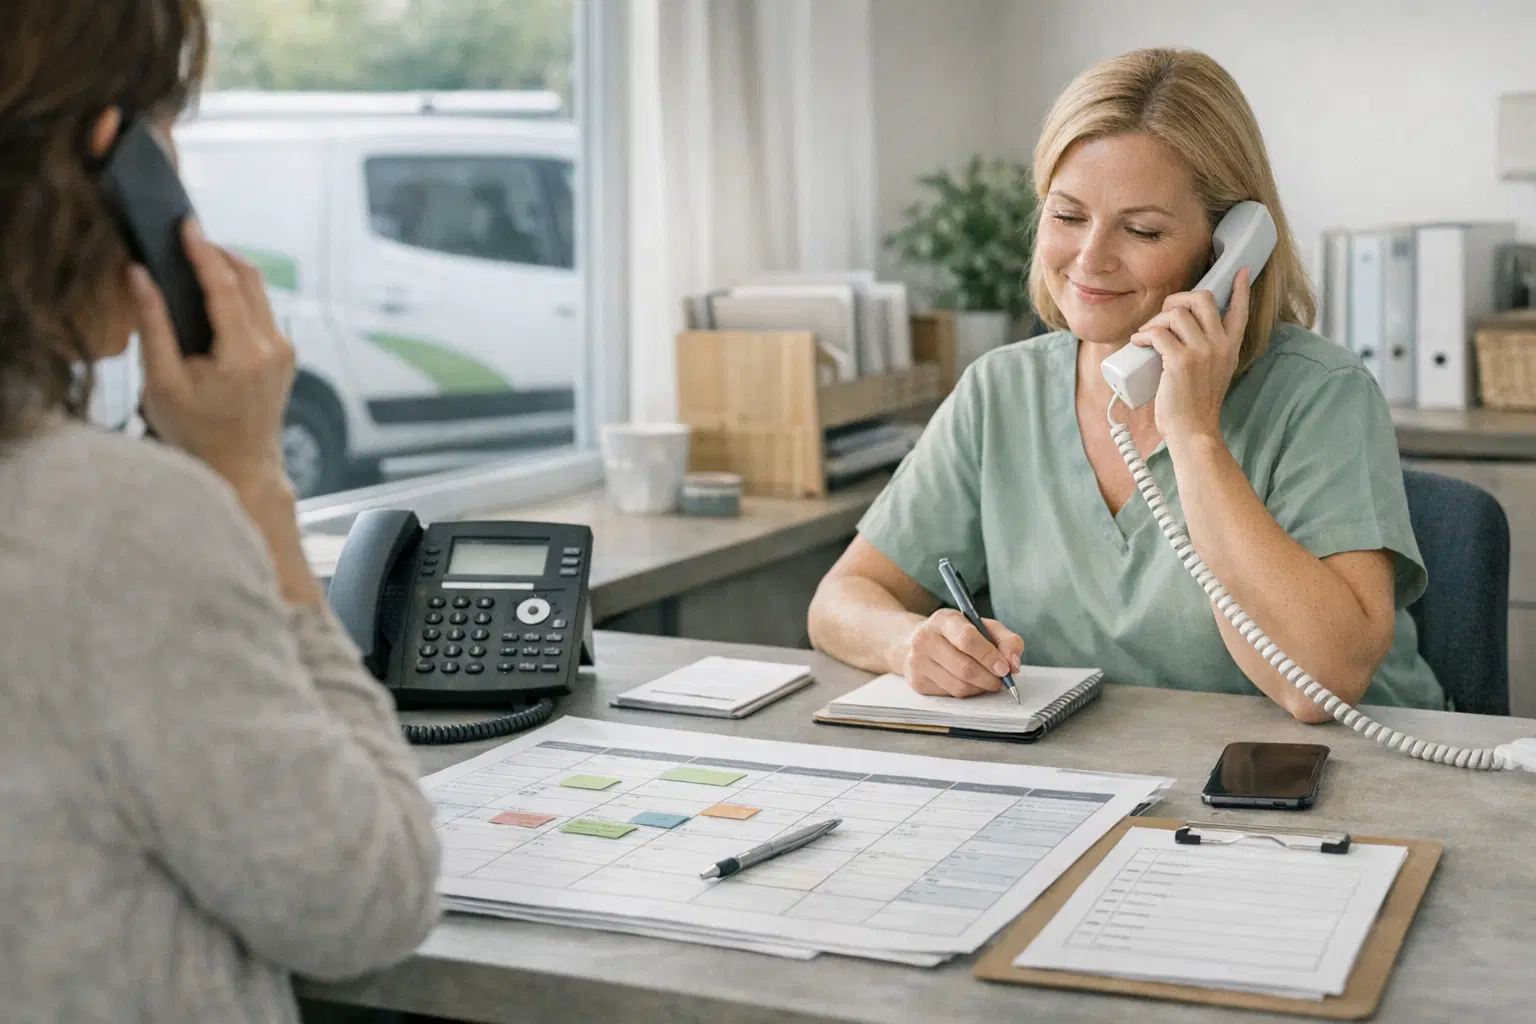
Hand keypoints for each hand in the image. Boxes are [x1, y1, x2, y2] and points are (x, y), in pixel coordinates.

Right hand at [131, 219, 296, 495]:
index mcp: (243, 354)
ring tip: (196, 258)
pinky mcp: (287, 355)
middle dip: (218, 252)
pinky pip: (264, 311)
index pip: (224, 287)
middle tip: (187, 236)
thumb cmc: (196, 432)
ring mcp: (285, 351)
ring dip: (231, 270)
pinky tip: (214, 292)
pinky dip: (240, 294)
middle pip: (249, 279)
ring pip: (260, 292)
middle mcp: (273, 348)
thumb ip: (152, 326)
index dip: (203, 251)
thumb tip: (138, 274)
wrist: (241, 467)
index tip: (186, 223)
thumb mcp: (163, 382)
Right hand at [899, 609, 1024, 697]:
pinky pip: (951, 695)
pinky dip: (968, 692)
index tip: (1005, 669)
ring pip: (959, 686)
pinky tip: (970, 683)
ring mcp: (918, 662)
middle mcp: (925, 639)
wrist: (914, 641)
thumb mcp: (983, 627)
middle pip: (965, 668)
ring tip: (988, 681)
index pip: (968, 640)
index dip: (989, 656)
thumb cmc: (956, 634)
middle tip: (1002, 681)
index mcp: (944, 620)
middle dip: (990, 678)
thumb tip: (1014, 664)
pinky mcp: (918, 682)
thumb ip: (1006, 640)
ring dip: (981, 688)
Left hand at [1128, 266, 1250, 443]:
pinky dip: (1143, 335)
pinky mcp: (1181, 361)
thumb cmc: (1195, 404)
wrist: (1193, 430)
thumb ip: (1208, 352)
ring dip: (1155, 320)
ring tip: (1146, 336)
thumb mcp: (1213, 373)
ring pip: (1176, 314)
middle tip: (1163, 315)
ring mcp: (1202, 352)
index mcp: (1230, 347)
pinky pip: (1158, 333)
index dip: (1241, 289)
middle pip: (1203, 298)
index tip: (1241, 272)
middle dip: (1178, 299)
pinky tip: (1138, 343)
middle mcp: (1220, 345)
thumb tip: (1180, 332)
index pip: (1240, 311)